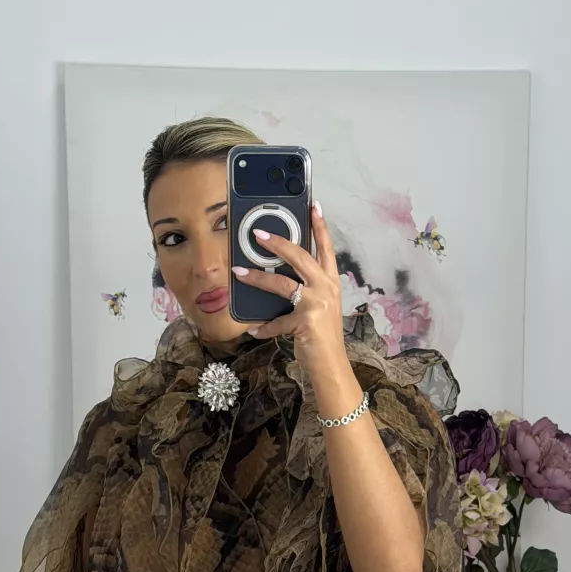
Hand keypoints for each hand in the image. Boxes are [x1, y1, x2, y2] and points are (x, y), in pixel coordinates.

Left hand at [232, 203, 347, 382]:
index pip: (326, 248)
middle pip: (300, 256)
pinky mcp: (305, 322)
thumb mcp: (319, 308)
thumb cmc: (323, 336)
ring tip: (238, 272)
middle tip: (258, 233)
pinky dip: (263, 327)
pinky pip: (276, 321)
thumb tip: (278, 276)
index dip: (320, 226)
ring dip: (257, 277)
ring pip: (282, 283)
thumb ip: (305, 290)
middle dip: (278, 242)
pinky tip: (252, 328)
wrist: (331, 366)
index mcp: (331, 283)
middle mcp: (326, 289)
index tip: (313, 205)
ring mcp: (317, 304)